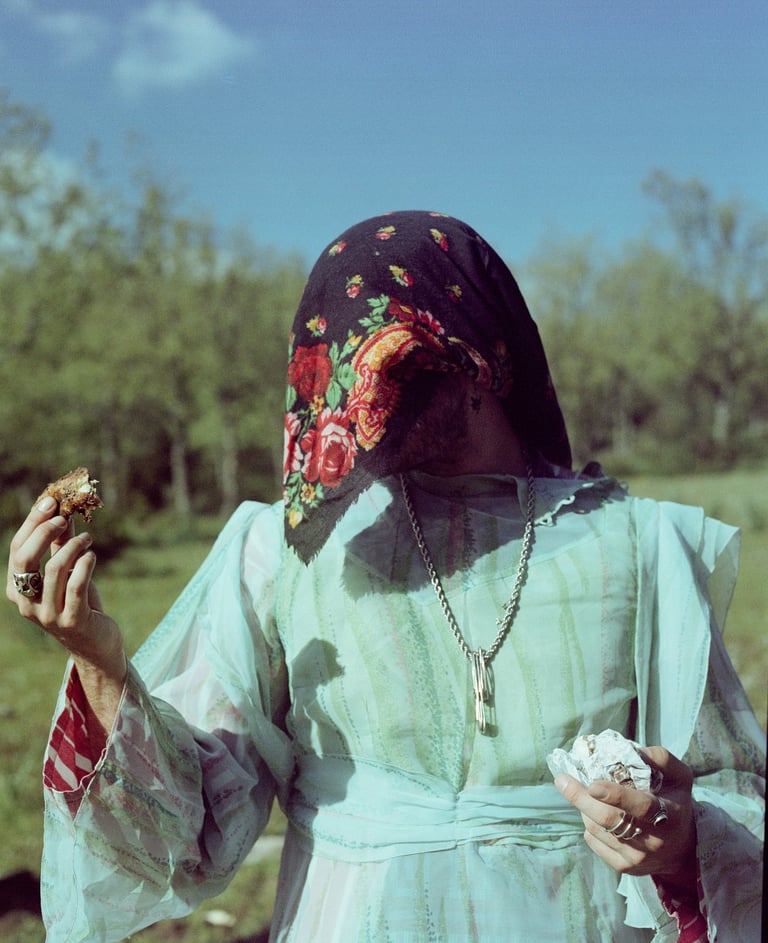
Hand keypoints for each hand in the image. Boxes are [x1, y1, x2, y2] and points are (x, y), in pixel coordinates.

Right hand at [6, 495, 125, 681]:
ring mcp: (47, 615)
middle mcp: (26, 603)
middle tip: (65, 518)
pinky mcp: (72, 621)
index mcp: (17, 588)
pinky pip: (76, 586)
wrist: (96, 644)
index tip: (50, 501)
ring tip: (87, 539)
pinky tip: (92, 556)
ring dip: (74, 546)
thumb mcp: (67, 572)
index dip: (32, 523)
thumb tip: (62, 510)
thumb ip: (60, 545)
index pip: (17, 549)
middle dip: (44, 531)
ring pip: (54, 569)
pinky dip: (85, 565)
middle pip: (25, 558)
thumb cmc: (79, 603)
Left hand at [555, 747, 696, 892]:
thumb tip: (632, 750)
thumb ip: (660, 759)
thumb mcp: (679, 777)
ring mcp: (638, 857)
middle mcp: (654, 840)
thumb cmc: (675, 803)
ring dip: (584, 808)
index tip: (593, 785)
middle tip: (562, 780)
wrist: (682, 849)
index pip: (641, 807)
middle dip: (581, 798)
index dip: (616, 796)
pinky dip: (588, 825)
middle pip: (609, 819)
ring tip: (585, 794)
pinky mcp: (625, 867)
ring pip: (597, 829)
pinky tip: (594, 815)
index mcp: (668, 814)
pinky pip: (594, 842)